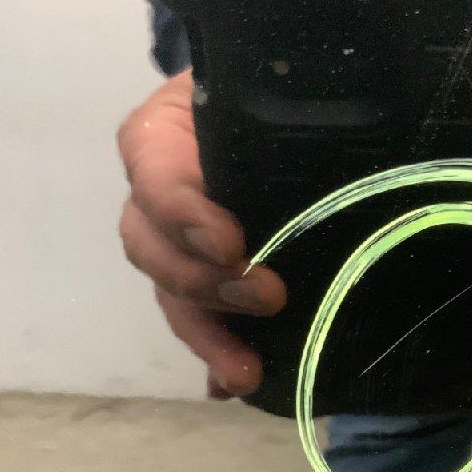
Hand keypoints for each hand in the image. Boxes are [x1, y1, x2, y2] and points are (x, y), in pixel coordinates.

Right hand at [116, 70, 285, 397]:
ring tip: (244, 375)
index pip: (154, 177)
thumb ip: (277, 110)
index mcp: (161, 137)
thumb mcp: (266, 84)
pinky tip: (232, 387)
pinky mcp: (203, 275)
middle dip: (206, 287)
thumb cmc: (272, 87)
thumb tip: (319, 138)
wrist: (278, 102)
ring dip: (207, 338)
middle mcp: (156, 194)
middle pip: (152, 251)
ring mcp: (175, 240)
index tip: (233, 246)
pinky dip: (214, 356)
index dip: (185, 217)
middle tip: (269, 300)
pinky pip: (197, 319)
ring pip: (172, 295)